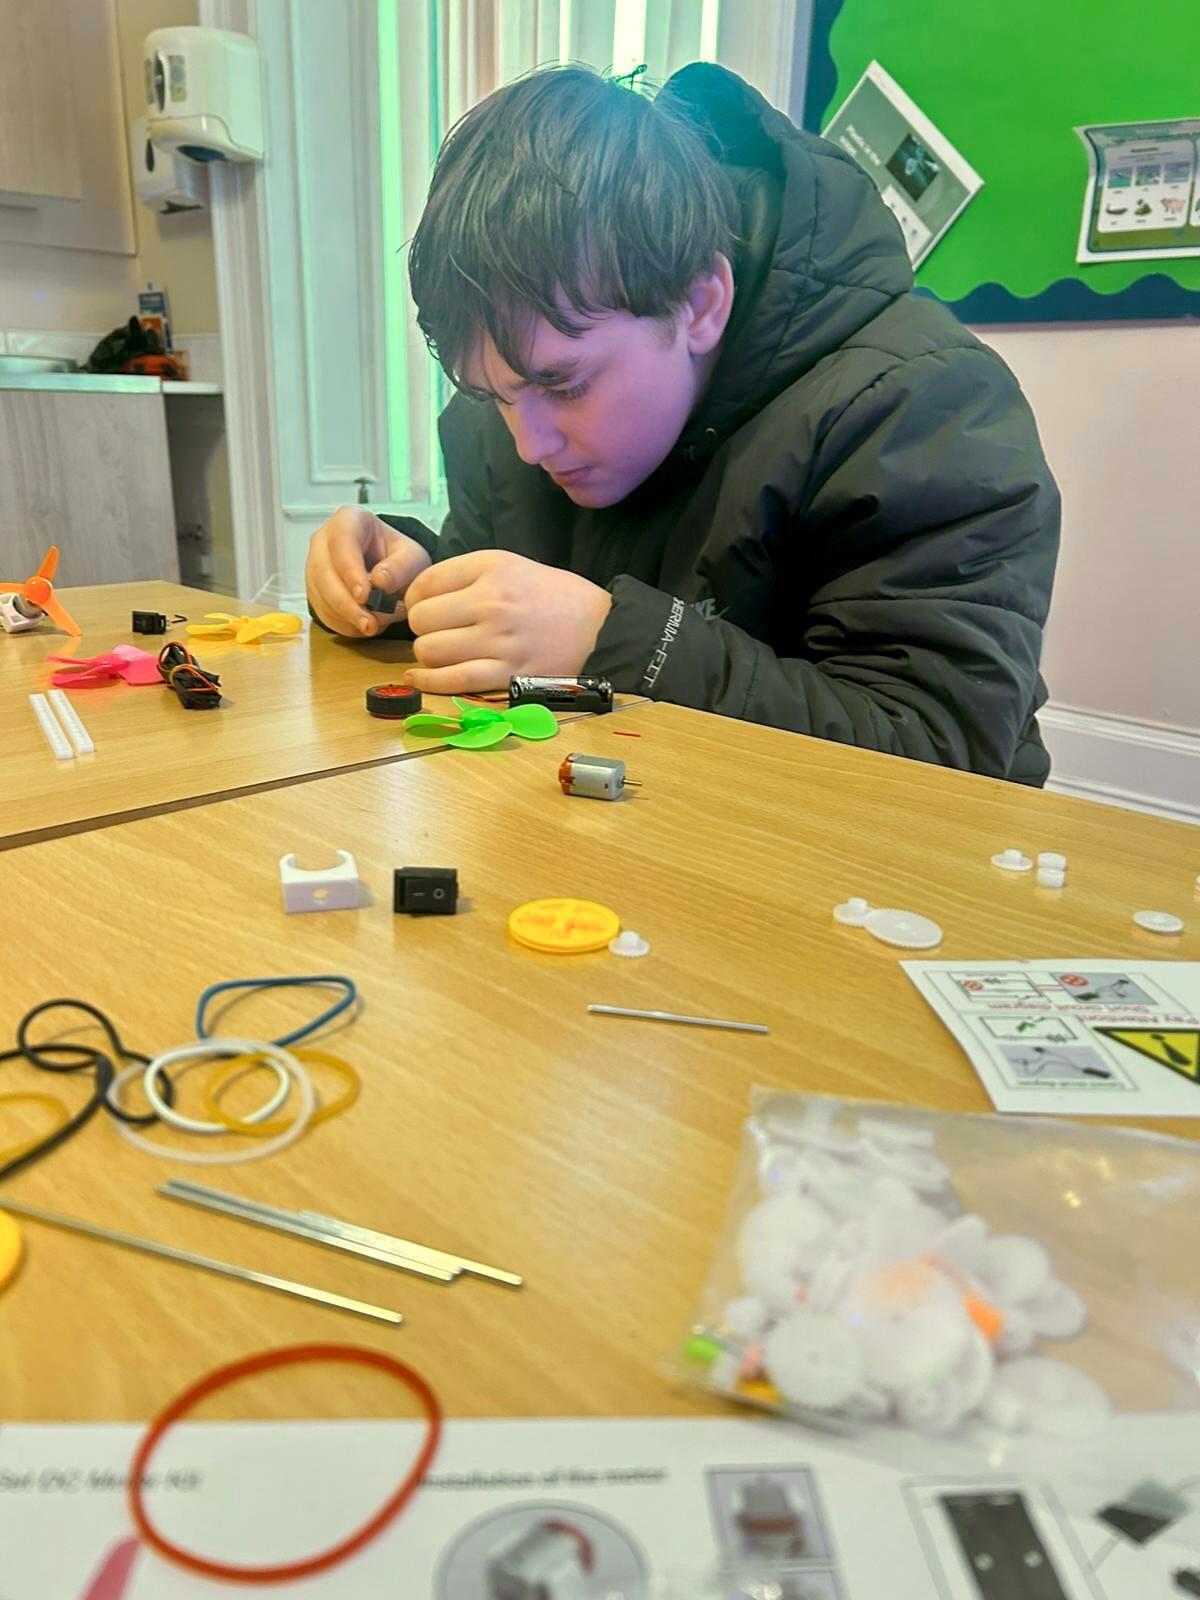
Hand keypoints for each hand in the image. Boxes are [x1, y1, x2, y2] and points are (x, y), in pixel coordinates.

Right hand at [304, 506, 431, 636]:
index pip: (342, 542)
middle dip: (347, 604)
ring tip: (376, 625)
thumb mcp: (412, 557)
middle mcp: (324, 540)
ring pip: (321, 596)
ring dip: (347, 617)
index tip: (365, 596)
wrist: (390, 569)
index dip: (350, 571)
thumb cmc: (398, 558)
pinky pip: (323, 612)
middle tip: (370, 624)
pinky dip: (344, 624)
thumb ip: (401, 567)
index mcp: (349, 520)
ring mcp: (315, 566)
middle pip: (324, 573)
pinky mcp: (315, 591)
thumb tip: (380, 581)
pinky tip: (364, 625)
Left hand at [402, 550, 612, 692]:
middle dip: (422, 628)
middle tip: (437, 631)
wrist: (599, 627)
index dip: (414, 599)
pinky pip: (453, 679)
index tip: (423, 607)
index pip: (425, 583)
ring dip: (428, 655)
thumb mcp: (512, 566)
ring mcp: (499, 640)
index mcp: (491, 567)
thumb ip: (467, 576)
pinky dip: (429, 681)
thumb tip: (419, 597)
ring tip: (441, 652)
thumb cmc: (554, 597)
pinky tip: (420, 678)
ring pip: (431, 650)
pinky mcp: (507, 673)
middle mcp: (492, 601)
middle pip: (421, 619)